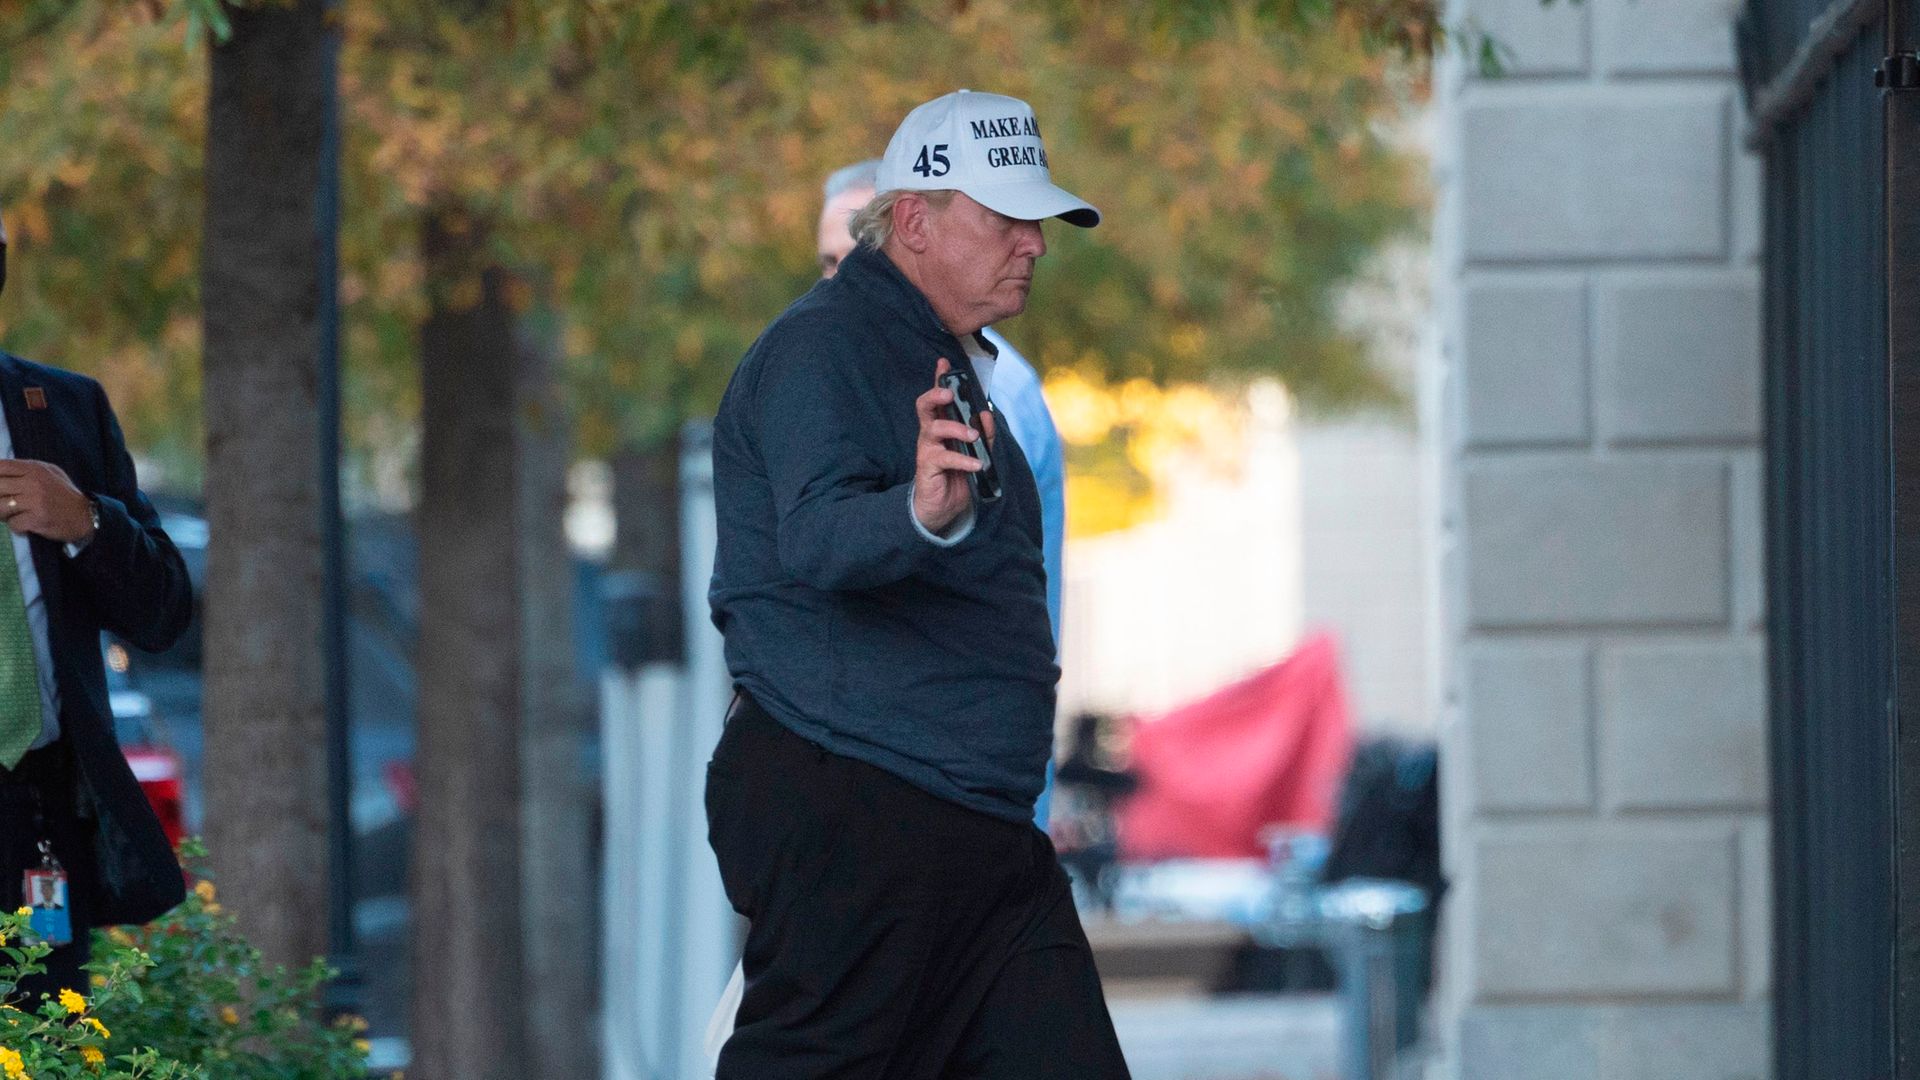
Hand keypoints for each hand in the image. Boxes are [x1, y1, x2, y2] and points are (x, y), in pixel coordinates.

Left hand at [0, 459, 93, 542]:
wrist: (85, 515)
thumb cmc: (63, 494)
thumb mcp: (48, 473)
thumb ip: (25, 470)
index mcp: (34, 469)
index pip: (1, 467)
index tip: (1, 487)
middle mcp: (33, 483)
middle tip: (5, 503)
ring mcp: (35, 501)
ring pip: (0, 507)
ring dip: (3, 514)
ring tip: (13, 515)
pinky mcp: (37, 519)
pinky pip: (13, 524)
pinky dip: (17, 526)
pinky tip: (26, 524)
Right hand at [912, 357, 996, 535]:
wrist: (944, 507)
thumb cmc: (957, 475)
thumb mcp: (976, 452)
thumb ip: (984, 434)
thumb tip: (987, 415)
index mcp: (940, 425)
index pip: (938, 398)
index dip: (939, 379)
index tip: (944, 362)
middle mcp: (930, 433)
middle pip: (924, 406)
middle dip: (936, 395)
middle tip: (950, 394)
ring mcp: (927, 449)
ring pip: (934, 428)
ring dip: (956, 429)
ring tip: (974, 436)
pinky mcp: (927, 466)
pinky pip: (944, 457)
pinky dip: (963, 460)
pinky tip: (976, 464)